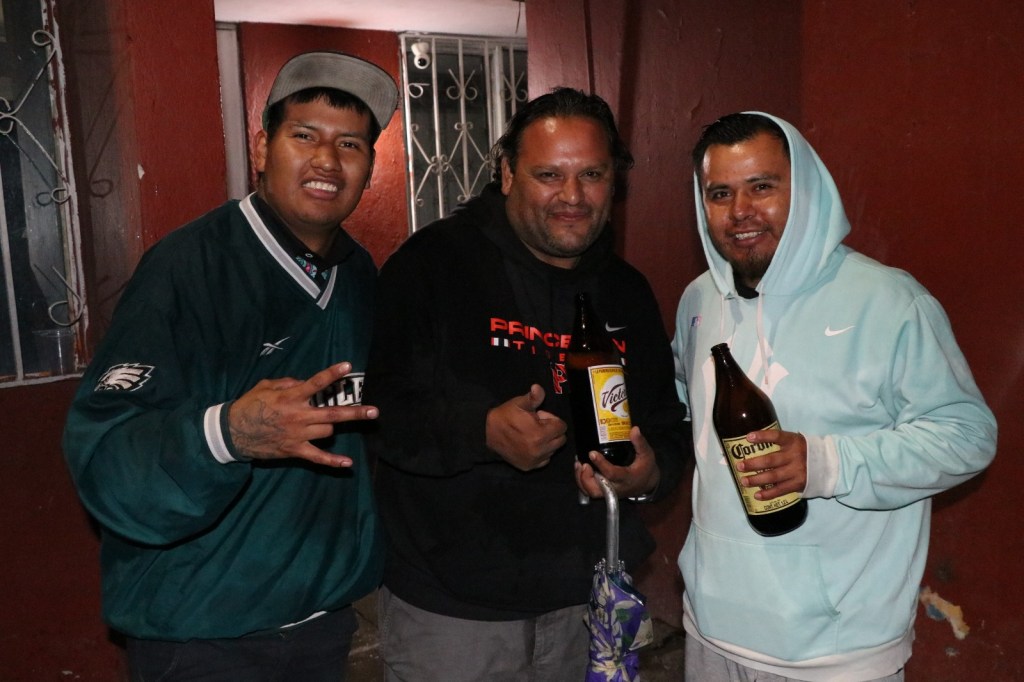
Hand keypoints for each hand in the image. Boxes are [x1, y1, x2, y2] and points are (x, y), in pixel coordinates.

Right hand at [228, 362, 378, 466]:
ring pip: (328, 431)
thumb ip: (288, 382)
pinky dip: (332, 461)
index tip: (348, 366)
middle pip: (333, 414)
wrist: (232, 432)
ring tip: (318, 422)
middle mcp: (298, 416)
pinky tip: (348, 463)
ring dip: (329, 426)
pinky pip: (318, 457)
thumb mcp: (265, 386)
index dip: (332, 374)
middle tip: (374, 412)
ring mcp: (298, 435)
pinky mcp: (294, 450)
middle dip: (355, 413)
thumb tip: (305, 383)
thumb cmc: (249, 405)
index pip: (316, 383)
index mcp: (290, 397)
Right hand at [485, 384, 566, 470]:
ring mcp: (535, 460)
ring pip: (553, 450)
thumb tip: (538, 387)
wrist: (487, 434)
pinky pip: (545, 460)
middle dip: (552, 431)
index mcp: (540, 434)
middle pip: (560, 440)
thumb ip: (534, 397)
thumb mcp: (520, 403)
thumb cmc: (505, 416)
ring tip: (532, 435)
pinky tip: (530, 445)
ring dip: (548, 442)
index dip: (552, 419)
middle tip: (537, 426)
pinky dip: (541, 453)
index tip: (539, 417)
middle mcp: (540, 450)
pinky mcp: (529, 467)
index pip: (561, 427)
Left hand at [575, 426, 659, 498]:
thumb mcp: (647, 455)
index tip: (592, 453)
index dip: (601, 464)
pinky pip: (589, 490)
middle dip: (586, 478)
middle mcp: (616, 488)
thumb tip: (634, 429)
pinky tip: (579, 468)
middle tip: (582, 463)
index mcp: (627, 478)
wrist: (646, 484)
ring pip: (591, 492)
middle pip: (597, 490)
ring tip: (578, 464)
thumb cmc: (645, 468)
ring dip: (581, 480)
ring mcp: (609, 491)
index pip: (612, 474)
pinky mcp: (604, 490)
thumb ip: (640, 442)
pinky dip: (582, 481)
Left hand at [736, 429, 806, 498]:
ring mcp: (797, 471)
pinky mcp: (799, 484)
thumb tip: (752, 441)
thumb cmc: (803, 451)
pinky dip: (768, 493)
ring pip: (773, 476)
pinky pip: (781, 489)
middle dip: (753, 464)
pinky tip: (757, 495)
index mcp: (793, 441)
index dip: (762, 436)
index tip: (748, 437)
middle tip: (740, 466)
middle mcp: (795, 456)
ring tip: (744, 481)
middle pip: (771, 460)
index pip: (777, 436)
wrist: (827, 464)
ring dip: (757, 480)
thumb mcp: (795, 441)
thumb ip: (779, 442)